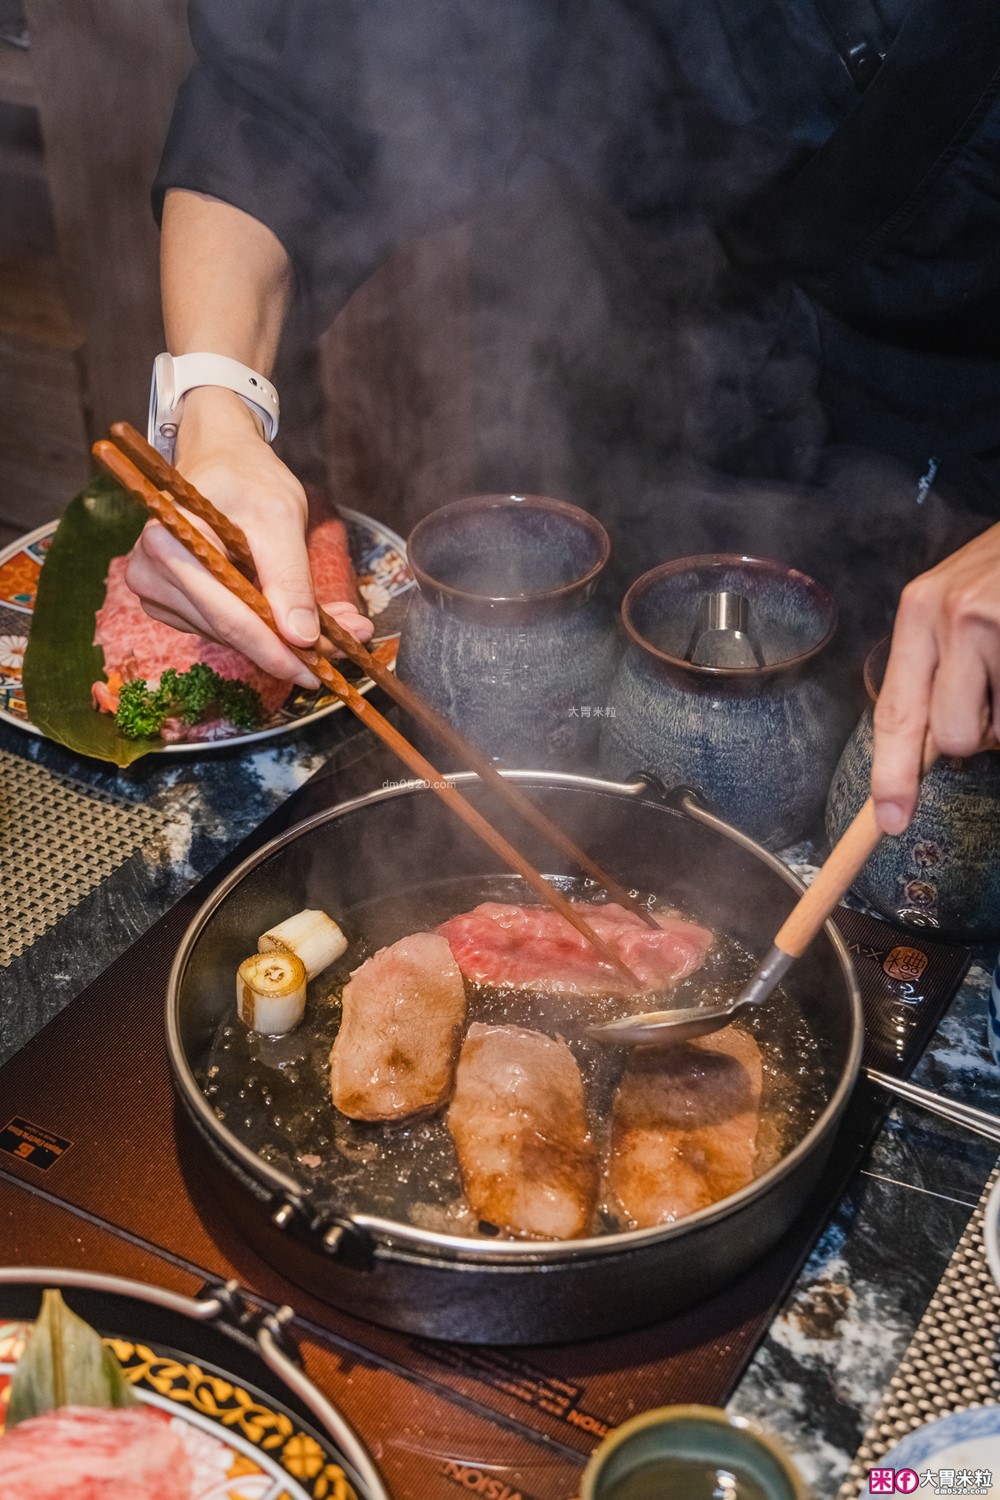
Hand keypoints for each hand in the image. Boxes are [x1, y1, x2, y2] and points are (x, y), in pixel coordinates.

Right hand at [124, 388, 372, 686]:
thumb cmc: (247, 476)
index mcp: (169, 545)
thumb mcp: (280, 517)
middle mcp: (150, 572)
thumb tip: (301, 637)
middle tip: (343, 654)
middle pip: (229, 631)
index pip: (229, 616)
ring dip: (280, 639)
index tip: (319, 673)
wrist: (221, 458)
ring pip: (228, 635)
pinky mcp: (170, 601)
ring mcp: (156, 590)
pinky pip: (220, 627)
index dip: (276, 650)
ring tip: (332, 634)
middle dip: (288, 648)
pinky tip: (291, 620)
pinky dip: (261, 628)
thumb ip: (290, 578)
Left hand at [871, 520, 999, 833]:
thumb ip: (935, 666)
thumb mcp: (956, 602)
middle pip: (952, 736)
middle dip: (976, 734)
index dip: (892, 773)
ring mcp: (998, 624)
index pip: (895, 710)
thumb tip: (925, 748)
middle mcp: (955, 615)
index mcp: (920, 610)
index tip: (889, 819)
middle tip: (993, 689)